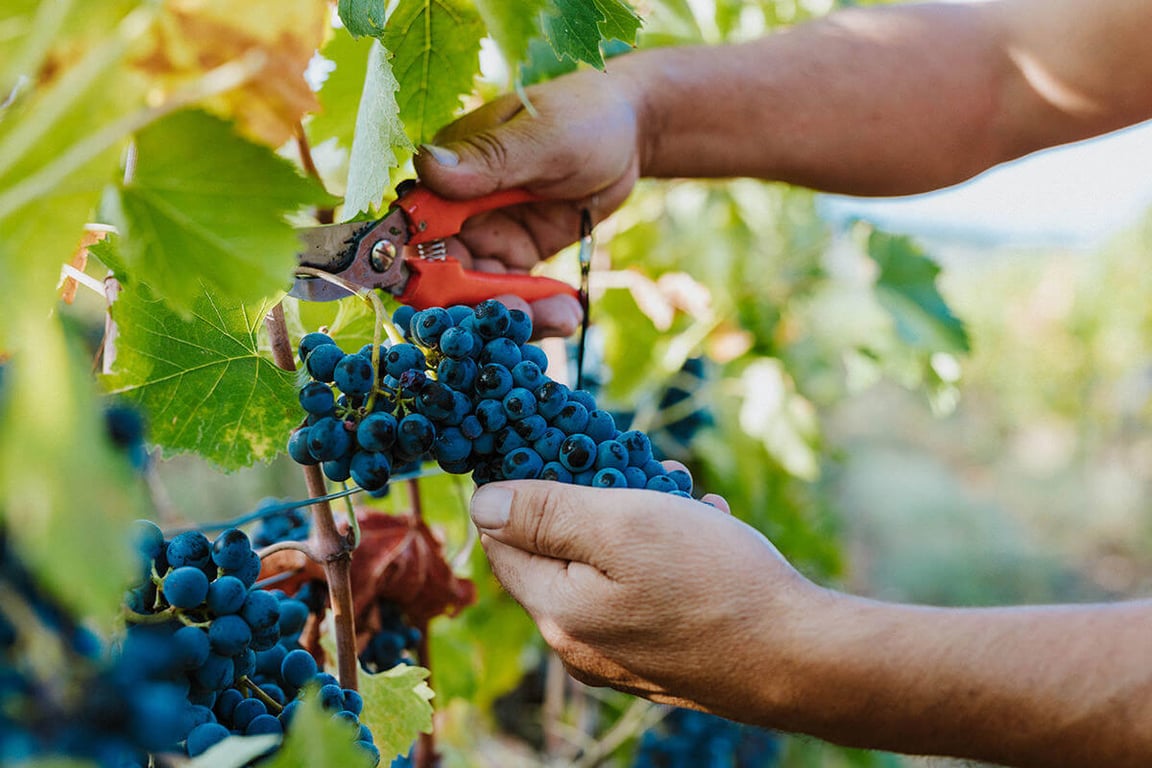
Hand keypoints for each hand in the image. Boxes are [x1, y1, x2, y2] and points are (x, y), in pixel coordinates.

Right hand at [414, 67, 644, 336]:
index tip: (448, 300)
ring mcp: (489, 237)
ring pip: (482, 294)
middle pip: (446, 275)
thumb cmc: (584, 116)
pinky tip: (567, 314)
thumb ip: (490, 157)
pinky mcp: (519, 256)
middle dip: (476, 304)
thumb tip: (427, 167)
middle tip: (518, 316)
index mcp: (448, 173)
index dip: (422, 270)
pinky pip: (518, 295)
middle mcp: (459, 211)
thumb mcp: (543, 136)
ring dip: (516, 315)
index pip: (417, 230)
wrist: (632, 133)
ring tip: (560, 318)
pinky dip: (539, 311)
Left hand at [468, 476, 823, 721]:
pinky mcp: (660, 658)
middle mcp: (578, 645)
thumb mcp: (623, 524)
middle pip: (559, 554)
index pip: (502, 543)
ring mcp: (620, 657)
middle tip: (640, 466)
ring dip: (638, 520)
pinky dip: (665, 554)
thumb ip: (546, 513)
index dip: (520, 490)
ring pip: (607, 568)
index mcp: (557, 613)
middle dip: (594, 499)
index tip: (558, 452)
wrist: (800, 659)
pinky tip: (705, 528)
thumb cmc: (713, 583)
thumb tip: (482, 503)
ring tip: (683, 491)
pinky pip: (642, 593)